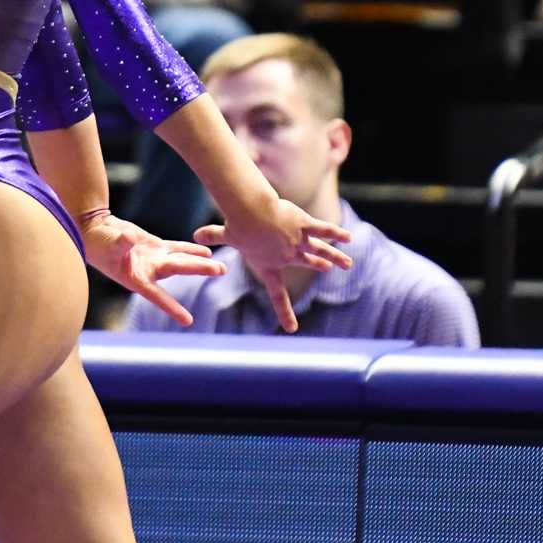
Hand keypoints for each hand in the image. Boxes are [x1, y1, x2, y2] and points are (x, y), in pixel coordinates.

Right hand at [81, 213, 217, 325]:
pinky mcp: (154, 246)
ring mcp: (153, 259)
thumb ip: (119, 243)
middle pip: (179, 269)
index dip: (171, 308)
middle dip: (199, 269)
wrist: (94, 232)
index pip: (157, 296)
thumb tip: (128, 238)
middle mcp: (149, 271)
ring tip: (221, 267)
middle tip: (220, 270)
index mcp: (136, 278)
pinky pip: (176, 248)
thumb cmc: (97, 243)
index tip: (187, 321)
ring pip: (181, 260)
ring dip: (200, 262)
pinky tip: (206, 251)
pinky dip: (190, 249)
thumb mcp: (106, 244)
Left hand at [195, 197, 350, 332]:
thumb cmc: (239, 225)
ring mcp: (298, 242)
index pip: (277, 293)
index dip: (284, 311)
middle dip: (318, 266)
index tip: (291, 328)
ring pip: (320, 251)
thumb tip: (195, 235)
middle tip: (326, 269)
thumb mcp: (227, 233)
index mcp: (269, 265)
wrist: (254, 214)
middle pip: (306, 263)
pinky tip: (347, 238)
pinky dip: (336, 234)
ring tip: (347, 263)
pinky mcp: (305, 226)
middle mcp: (287, 256)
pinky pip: (324, 231)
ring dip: (334, 256)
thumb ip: (213, 235)